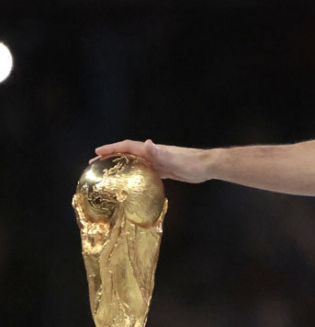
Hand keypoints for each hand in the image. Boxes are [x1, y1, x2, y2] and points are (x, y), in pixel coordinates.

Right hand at [93, 139, 211, 182]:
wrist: (207, 166)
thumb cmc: (191, 162)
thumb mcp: (174, 158)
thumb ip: (160, 152)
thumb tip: (147, 143)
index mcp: (152, 150)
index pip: (128, 146)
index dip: (112, 148)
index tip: (97, 152)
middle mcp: (153, 154)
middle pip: (127, 155)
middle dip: (111, 158)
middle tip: (95, 165)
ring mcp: (158, 162)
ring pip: (135, 164)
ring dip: (121, 167)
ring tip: (107, 174)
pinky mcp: (164, 171)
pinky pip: (145, 172)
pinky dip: (135, 175)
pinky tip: (130, 183)